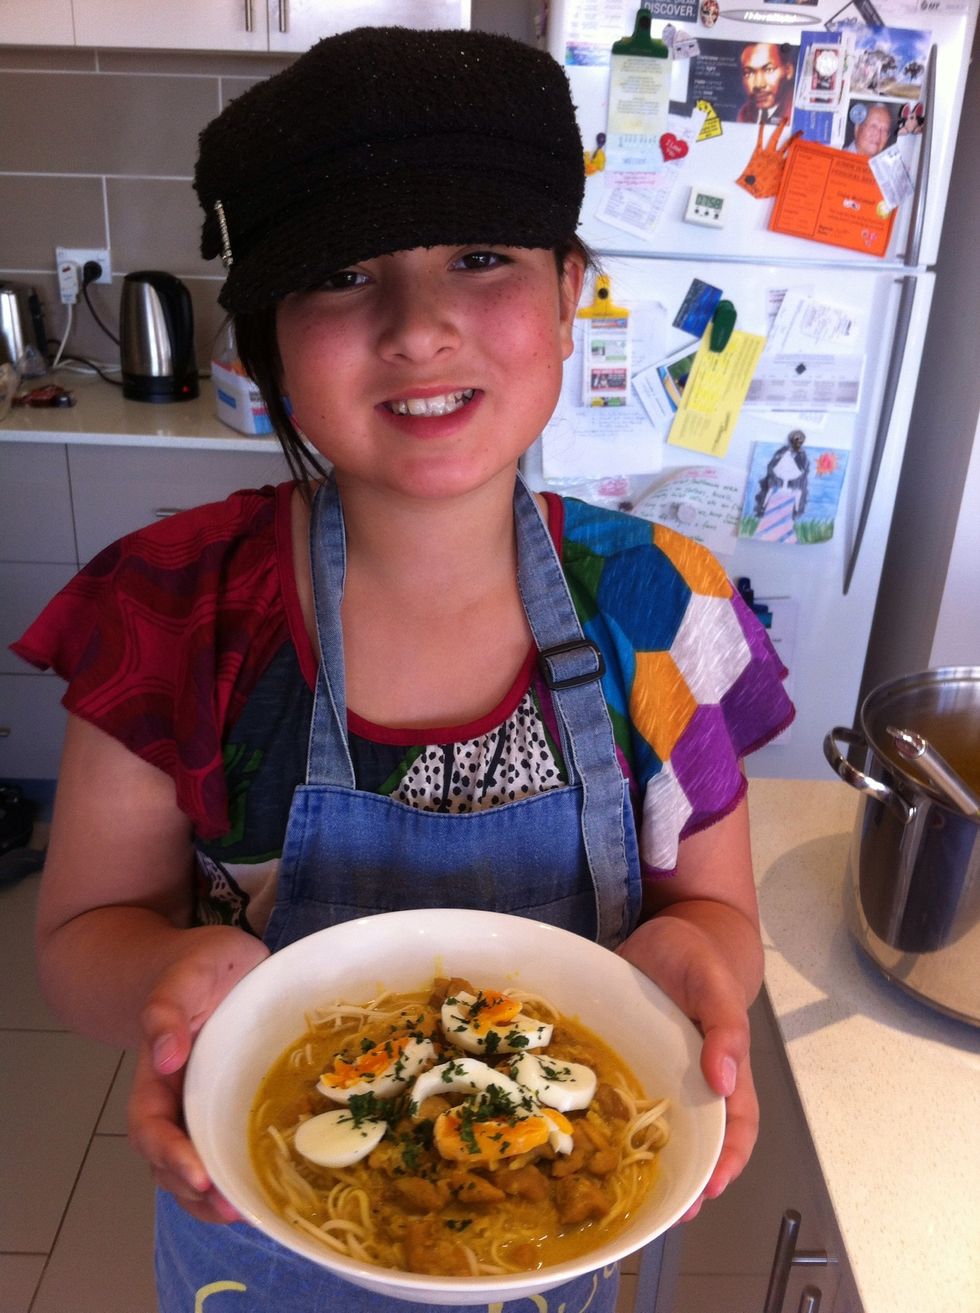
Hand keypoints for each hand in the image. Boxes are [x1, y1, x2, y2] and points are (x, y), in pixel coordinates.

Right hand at [127, 926, 269, 1223]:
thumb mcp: (186, 973)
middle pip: (168, 1161)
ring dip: (214, 1196)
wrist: (215, 961)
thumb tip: (163, 1055)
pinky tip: (267, 1187)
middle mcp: (175, 1099)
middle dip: (195, 1190)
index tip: (198, 1174)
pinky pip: (228, 1147)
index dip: (171, 1155)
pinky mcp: (231, 1105)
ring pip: (195, 1165)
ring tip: (247, 1212)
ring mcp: (202, 1106)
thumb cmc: (198, 964)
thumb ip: (167, 1007)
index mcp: (157, 1073)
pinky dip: (239, 1173)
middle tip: (232, 1207)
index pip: (151, 1126)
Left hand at [617, 913, 758, 1220]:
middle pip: (694, 1138)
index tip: (710, 1191)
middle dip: (682, 1178)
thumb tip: (724, 1079)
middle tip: (662, 1213)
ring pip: (653, 1123)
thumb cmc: (702, 959)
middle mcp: (690, 1079)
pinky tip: (580, 1134)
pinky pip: (615, 1092)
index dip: (727, 1162)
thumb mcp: (715, 985)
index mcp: (722, 1069)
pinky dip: (603, 1116)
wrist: (672, 929)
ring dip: (641, 1157)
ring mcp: (657, 1070)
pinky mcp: (625, 1055)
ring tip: (618, 1191)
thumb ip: (725, 1027)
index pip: (735, 1127)